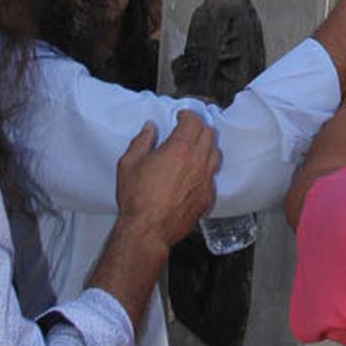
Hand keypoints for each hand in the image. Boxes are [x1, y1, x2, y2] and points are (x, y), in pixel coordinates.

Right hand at [113, 111, 219, 246]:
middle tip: (189, 128)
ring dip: (206, 146)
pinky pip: (213, 176)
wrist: (148, 230)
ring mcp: (205, 180)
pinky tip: (195, 173)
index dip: (188, 115)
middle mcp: (197, 162)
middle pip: (209, 134)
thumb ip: (142, 141)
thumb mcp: (129, 163)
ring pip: (215, 153)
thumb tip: (149, 129)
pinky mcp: (207, 197)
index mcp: (179, 149)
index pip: (193, 122)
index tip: (182, 116)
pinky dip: (206, 169)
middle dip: (199, 127)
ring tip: (195, 148)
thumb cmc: (138, 200)